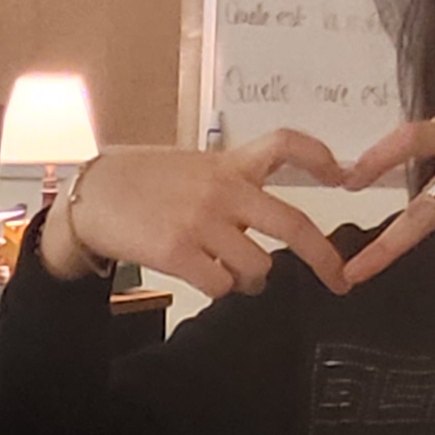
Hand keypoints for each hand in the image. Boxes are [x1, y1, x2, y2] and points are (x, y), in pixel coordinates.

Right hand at [40, 135, 354, 298]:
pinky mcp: (179, 252)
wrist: (90, 198)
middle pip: (293, 225)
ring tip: (233, 274)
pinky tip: (204, 277)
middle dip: (324, 259)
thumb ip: (228, 185)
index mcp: (227, 164)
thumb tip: (262, 226)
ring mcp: (202, 222)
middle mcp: (222, 191)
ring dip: (252, 280)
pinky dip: (220, 288)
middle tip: (338, 280)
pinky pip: (221, 285)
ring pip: (258, 267)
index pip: (285, 145)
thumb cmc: (139, 184)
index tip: (343, 175)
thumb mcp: (190, 167)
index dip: (321, 158)